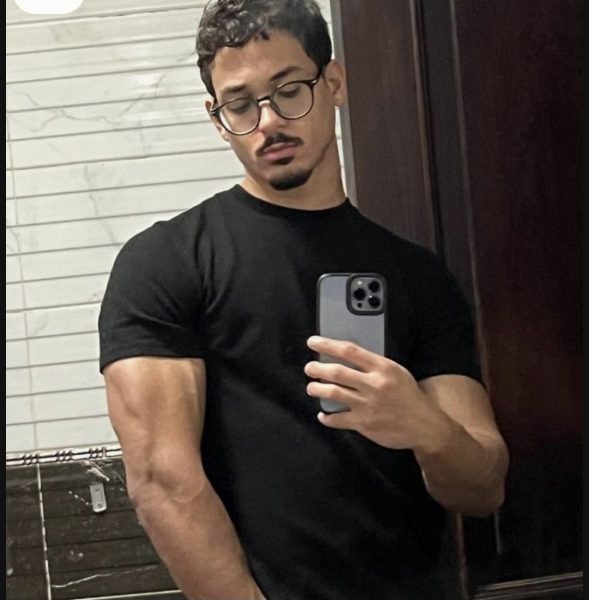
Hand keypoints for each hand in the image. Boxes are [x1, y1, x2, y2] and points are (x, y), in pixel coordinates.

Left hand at [305, 336, 453, 451]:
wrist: (425, 425)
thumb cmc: (409, 396)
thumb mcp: (396, 372)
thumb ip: (374, 365)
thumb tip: (347, 357)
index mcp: (382, 368)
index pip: (350, 351)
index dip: (328, 345)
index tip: (313, 343)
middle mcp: (374, 385)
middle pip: (337, 372)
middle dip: (318, 369)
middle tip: (309, 368)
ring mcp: (368, 405)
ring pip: (334, 394)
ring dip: (317, 389)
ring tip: (311, 387)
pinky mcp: (364, 424)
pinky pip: (338, 419)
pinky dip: (327, 417)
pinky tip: (323, 415)